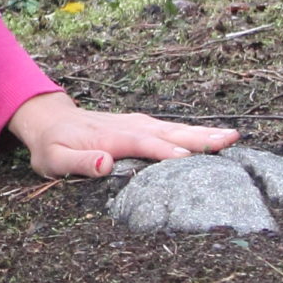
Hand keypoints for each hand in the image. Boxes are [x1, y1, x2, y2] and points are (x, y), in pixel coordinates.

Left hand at [6, 91, 239, 178]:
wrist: (50, 120)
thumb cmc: (52, 145)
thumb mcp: (54, 159)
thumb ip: (79, 162)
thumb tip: (104, 163)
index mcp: (109, 138)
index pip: (141, 144)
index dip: (163, 151)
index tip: (187, 158)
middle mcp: (129, 127)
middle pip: (167, 133)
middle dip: (197, 137)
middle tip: (229, 140)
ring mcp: (138, 124)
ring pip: (174, 129)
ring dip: (202, 133)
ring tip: (232, 137)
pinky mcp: (143, 126)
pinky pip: (171, 130)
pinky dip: (194, 133)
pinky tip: (216, 138)